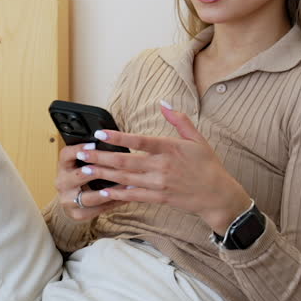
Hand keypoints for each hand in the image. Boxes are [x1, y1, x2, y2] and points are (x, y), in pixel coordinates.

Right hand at [54, 139, 126, 221]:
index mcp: (63, 166)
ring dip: (110, 192)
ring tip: (127, 186)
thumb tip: (112, 141)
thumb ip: (92, 156)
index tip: (94, 143)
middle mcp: (62, 182)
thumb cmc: (80, 177)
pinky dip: (113, 203)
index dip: (79, 148)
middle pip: (79, 176)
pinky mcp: (77, 214)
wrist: (70, 201)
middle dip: (98, 171)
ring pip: (90, 197)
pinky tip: (126, 198)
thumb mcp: (80, 163)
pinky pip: (97, 209)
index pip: (66, 154)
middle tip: (117, 167)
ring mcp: (68, 200)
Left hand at [73, 101, 250, 232]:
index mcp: (171, 148)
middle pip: (126, 161)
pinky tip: (103, 190)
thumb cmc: (207, 165)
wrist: (218, 196)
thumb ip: (179, 120)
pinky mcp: (159, 198)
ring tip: (85, 169)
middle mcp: (162, 166)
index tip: (100, 133)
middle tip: (82, 152)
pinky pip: (134, 196)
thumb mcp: (197, 139)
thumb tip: (164, 102)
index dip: (118, 137)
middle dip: (101, 157)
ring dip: (104, 173)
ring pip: (125, 178)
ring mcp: (159, 184)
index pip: (140, 140)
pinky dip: (118, 194)